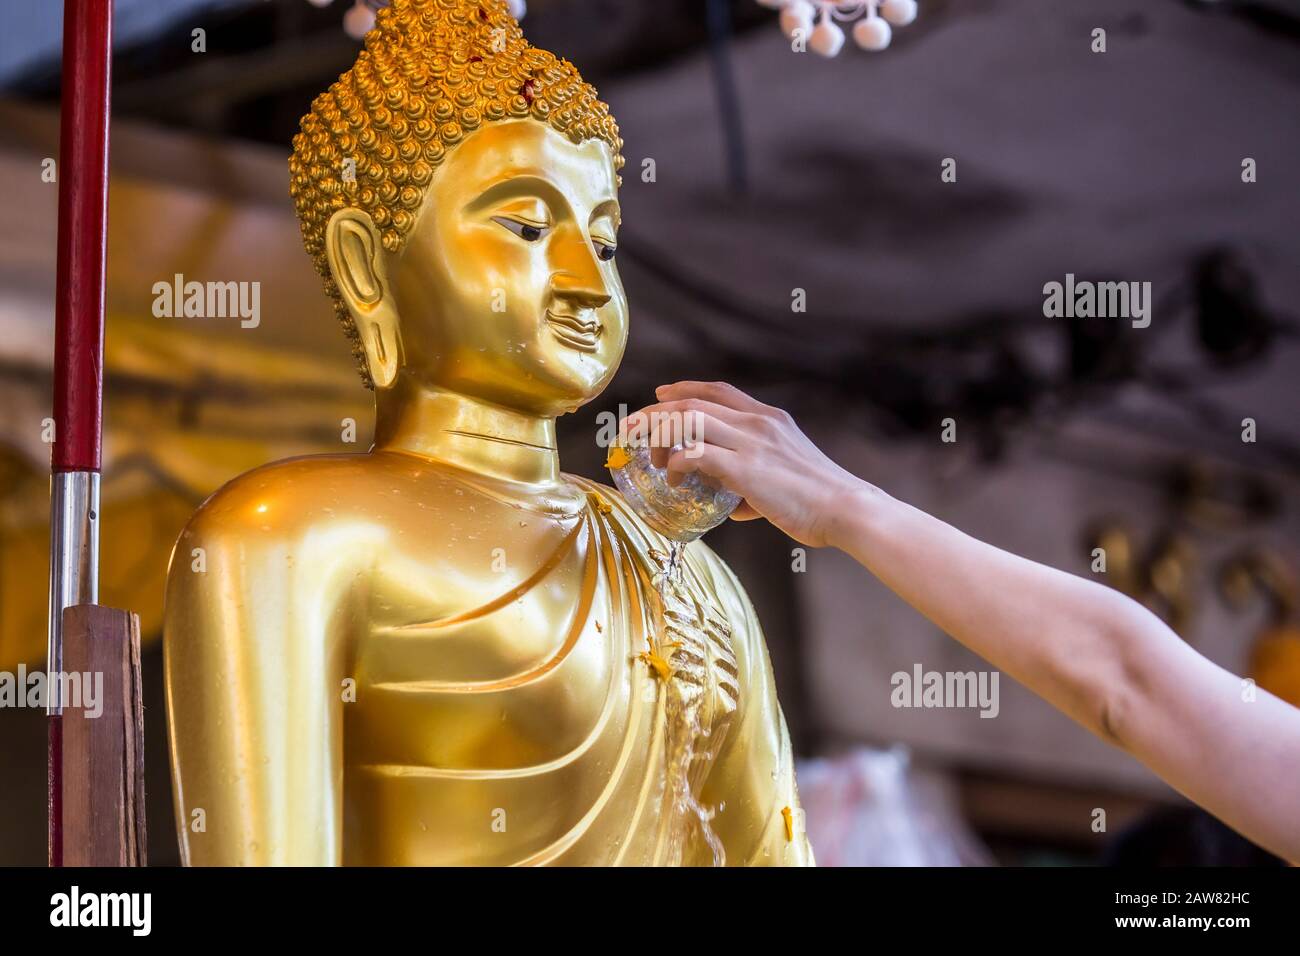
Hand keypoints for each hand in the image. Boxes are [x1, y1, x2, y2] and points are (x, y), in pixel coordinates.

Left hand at [619, 381, 865, 547]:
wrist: (844, 509)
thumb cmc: (818, 501)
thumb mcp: (784, 478)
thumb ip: (753, 486)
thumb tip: (734, 506)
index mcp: (770, 418)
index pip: (720, 391)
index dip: (685, 389)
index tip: (662, 394)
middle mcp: (757, 422)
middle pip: (693, 403)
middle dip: (655, 413)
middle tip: (632, 426)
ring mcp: (751, 442)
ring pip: (688, 421)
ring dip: (659, 436)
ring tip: (646, 454)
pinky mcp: (744, 468)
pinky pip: (695, 454)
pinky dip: (675, 465)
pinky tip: (671, 480)